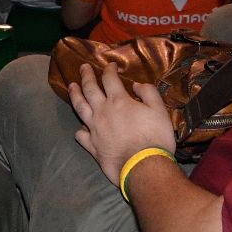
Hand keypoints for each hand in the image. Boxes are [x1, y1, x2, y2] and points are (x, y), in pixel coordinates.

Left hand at [66, 63, 176, 185]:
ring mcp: (94, 129)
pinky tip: (80, 127)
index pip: (110, 79)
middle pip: (90, 89)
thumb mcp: (159, 110)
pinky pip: (81, 135)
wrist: (144, 166)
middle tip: (83, 68)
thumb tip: (136, 85)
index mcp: (119, 101)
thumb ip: (148, 93)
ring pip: (79, 108)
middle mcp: (102, 112)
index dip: (109, 70)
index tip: (110, 65)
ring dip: (74, 95)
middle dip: (86, 76)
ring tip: (71, 87)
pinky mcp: (92, 146)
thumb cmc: (155, 137)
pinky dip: (80, 129)